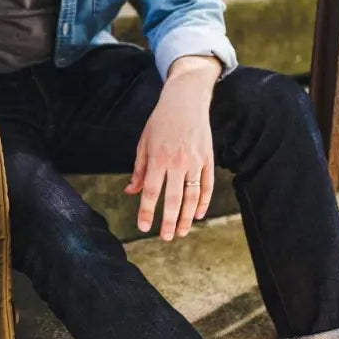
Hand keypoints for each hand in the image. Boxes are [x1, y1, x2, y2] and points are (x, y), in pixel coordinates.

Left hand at [124, 59, 218, 240]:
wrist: (185, 101)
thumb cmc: (160, 122)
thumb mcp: (143, 143)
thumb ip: (139, 169)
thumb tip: (130, 191)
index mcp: (157, 158)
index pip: (151, 191)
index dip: (147, 211)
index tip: (144, 227)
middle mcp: (177, 162)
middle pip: (174, 199)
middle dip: (169, 221)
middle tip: (165, 238)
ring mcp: (195, 161)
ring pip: (192, 196)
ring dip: (188, 217)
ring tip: (182, 232)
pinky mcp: (208, 159)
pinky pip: (207, 186)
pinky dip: (204, 202)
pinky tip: (199, 214)